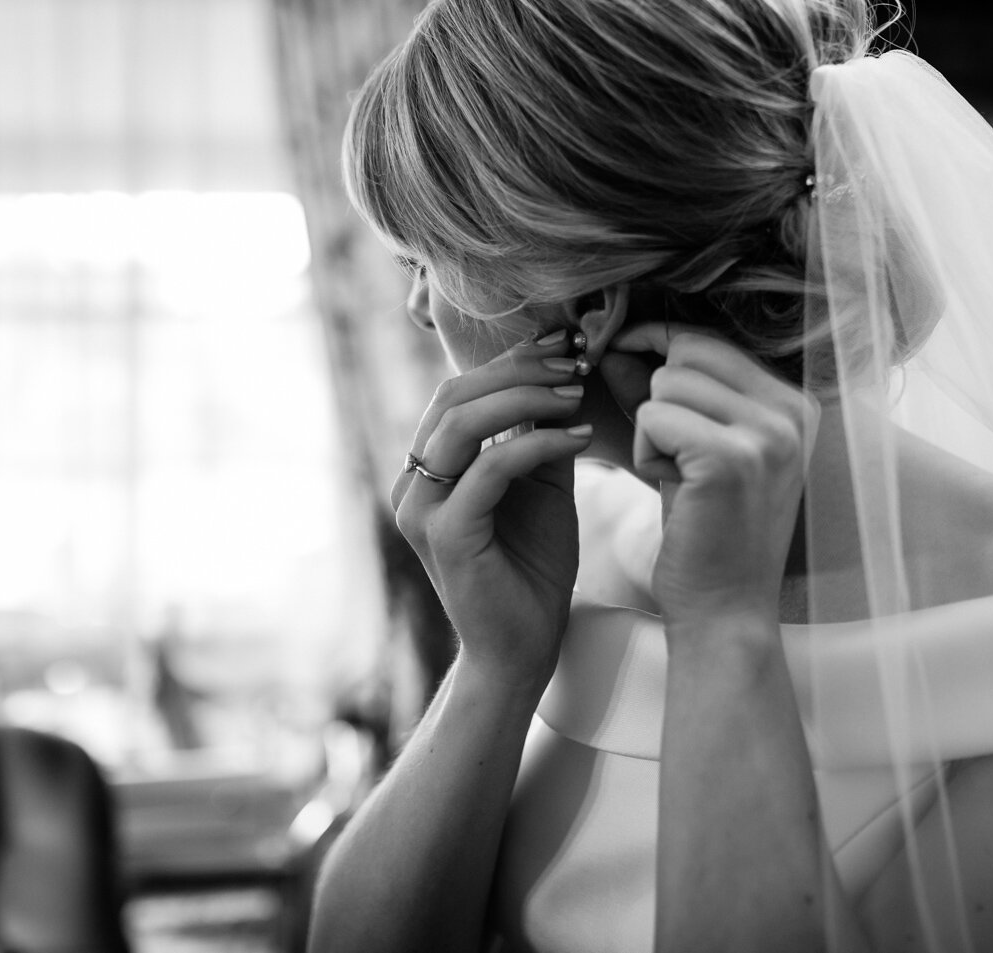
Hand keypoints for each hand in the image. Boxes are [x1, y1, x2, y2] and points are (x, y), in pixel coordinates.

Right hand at [393, 332, 592, 689]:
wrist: (523, 650)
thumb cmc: (533, 570)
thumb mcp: (541, 486)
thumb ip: (539, 434)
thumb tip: (563, 372)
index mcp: (428, 469)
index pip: (457, 392)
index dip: (509, 359)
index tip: (562, 342)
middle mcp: (412, 485)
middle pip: (453, 396)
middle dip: (518, 370)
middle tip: (573, 361)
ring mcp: (422, 511)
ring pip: (461, 425)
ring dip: (525, 398)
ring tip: (577, 393)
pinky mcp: (445, 538)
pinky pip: (489, 471)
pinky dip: (537, 444)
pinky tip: (580, 438)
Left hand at [610, 324, 819, 628]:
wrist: (727, 611)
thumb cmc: (710, 534)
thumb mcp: (702, 451)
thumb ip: (675, 394)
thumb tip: (616, 341)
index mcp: (795, 404)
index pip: (711, 341)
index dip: (660, 345)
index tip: (626, 353)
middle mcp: (791, 412)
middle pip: (686, 353)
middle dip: (658, 399)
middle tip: (675, 458)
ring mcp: (765, 434)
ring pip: (666, 384)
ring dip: (651, 431)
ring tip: (680, 478)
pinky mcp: (729, 458)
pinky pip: (652, 418)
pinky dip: (646, 454)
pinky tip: (674, 490)